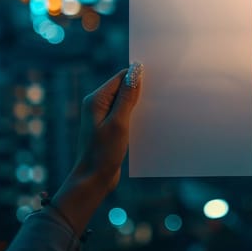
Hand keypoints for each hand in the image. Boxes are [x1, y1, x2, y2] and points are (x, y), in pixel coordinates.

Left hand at [51, 63, 142, 235]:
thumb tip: (136, 71)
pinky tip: (145, 122)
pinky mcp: (107, 127)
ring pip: (124, 102)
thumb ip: (128, 96)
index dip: (138, 77)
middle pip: (123, 88)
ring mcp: (101, 116)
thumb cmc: (103, 152)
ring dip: (138, 105)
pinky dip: (134, 116)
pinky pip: (123, 114)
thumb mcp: (119, 123)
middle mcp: (97, 104)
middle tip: (158, 97)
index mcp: (96, 99)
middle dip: (139, 91)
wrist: (93, 179)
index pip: (121, 78)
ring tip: (153, 111)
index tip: (157, 81)